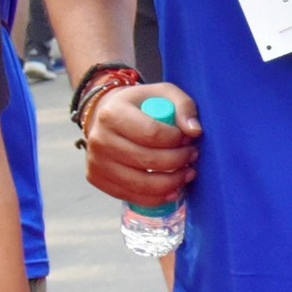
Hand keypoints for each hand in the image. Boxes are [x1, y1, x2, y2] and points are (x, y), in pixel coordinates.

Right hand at [83, 79, 199, 204]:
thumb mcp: (164, 94)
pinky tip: (172, 189)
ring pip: (142, 184)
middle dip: (178, 161)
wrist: (110, 119)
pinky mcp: (97, 179)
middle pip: (148, 160)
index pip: (151, 133)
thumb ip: (184, 106)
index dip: (176, 139)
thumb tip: (194, 131)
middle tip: (192, 156)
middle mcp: (100, 139)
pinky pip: (133, 197)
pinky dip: (157, 197)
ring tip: (186, 173)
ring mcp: (97, 162)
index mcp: (113, 114)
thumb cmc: (141, 106)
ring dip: (172, 182)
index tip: (187, 138)